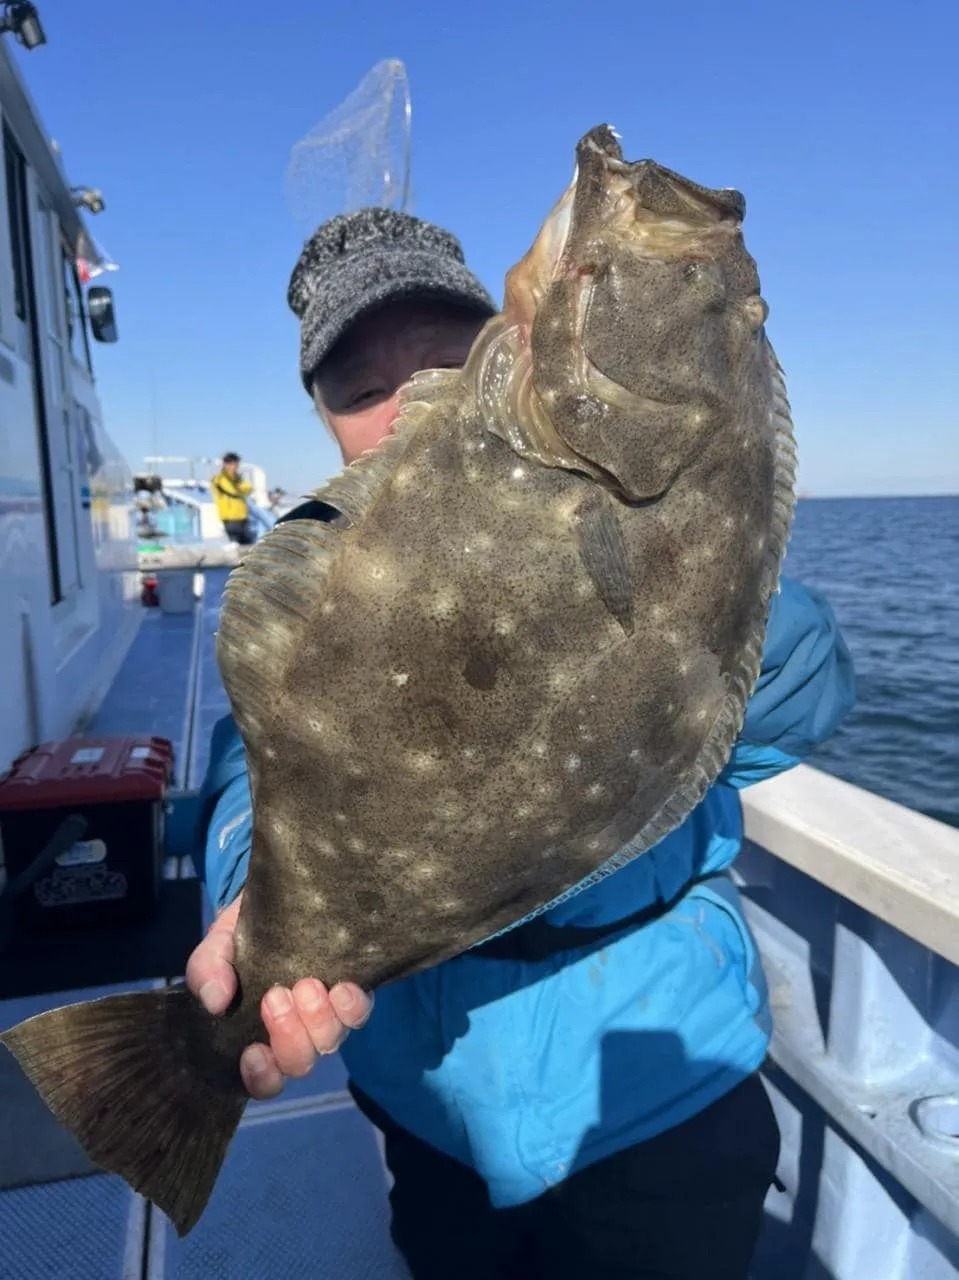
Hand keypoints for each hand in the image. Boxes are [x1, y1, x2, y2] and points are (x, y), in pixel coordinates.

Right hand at [185, 891, 372, 1099]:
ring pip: (330, 1040)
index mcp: (258, 1032)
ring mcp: (328, 1013)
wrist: (282, 897)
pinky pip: (360, 1011)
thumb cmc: (245, 933)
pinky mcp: (353, 990)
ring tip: (305, 985)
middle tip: (275, 997)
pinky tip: (342, 988)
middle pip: (299, 1062)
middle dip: (288, 1037)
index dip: (261, 1077)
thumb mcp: (219, 944)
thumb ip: (208, 968)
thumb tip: (215, 1001)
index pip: (264, 1079)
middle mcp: (297, 1031)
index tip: (253, 1052)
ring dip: (317, 1019)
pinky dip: (351, 1006)